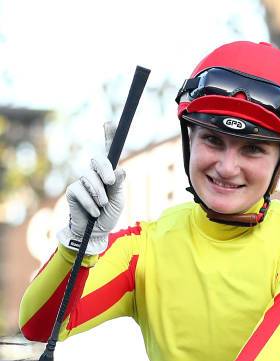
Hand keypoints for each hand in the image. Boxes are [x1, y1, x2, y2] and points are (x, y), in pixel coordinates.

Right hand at [57, 122, 125, 254]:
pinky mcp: (73, 191)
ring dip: (99, 193)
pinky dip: (90, 203)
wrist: (95, 232)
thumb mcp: (118, 200)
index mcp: (109, 173)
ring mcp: (82, 181)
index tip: (110, 123)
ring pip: (89, 178)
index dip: (109, 136)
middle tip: (110, 182)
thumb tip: (120, 170)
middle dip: (104, 169)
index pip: (109, 152)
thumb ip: (119, 185)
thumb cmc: (109, 214)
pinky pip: (80, 191)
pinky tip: (94, 212)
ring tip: (102, 205)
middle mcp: (95, 174)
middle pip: (98, 161)